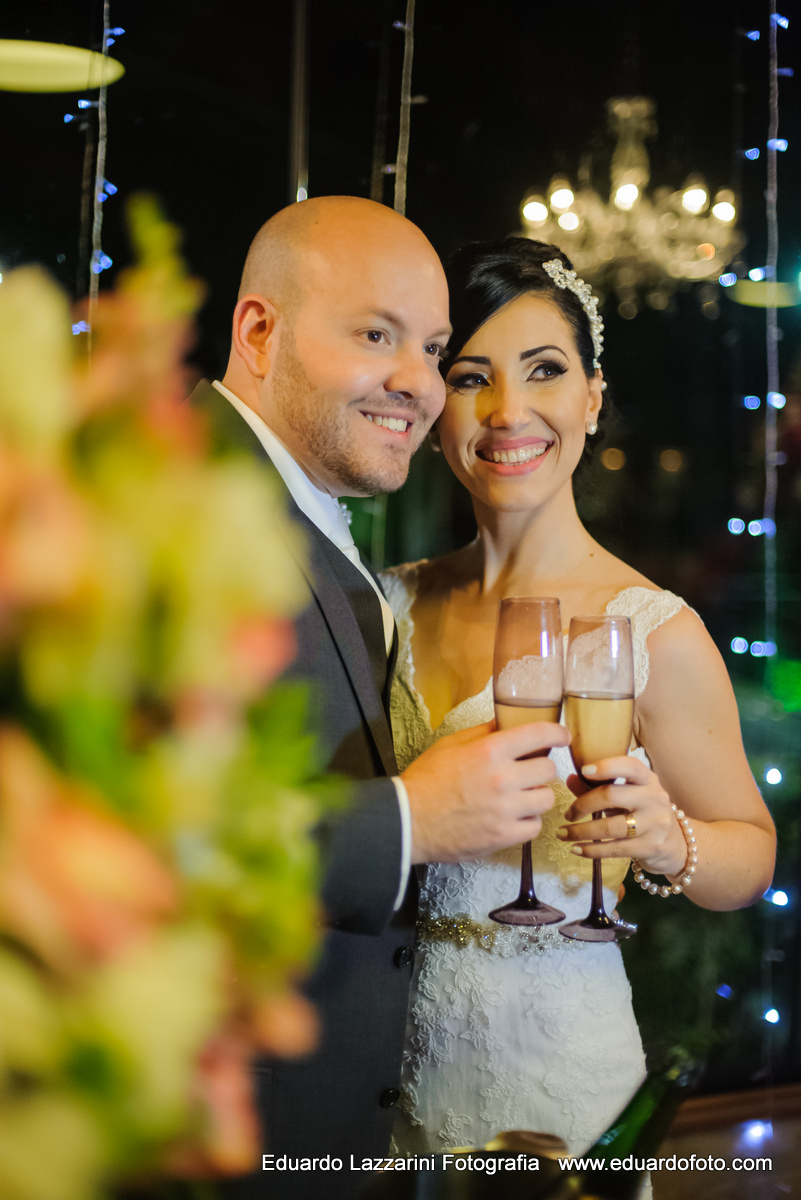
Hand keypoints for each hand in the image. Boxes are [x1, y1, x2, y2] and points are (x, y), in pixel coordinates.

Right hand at [403, 719, 570, 863]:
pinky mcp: (504, 835)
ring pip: (546, 798)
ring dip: (535, 795)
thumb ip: (482, 733)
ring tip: (518, 796)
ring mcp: (506, 810)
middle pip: (548, 769)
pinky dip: (527, 821)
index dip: (557, 733)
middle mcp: (502, 779)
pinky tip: (511, 816)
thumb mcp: (450, 745)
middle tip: (527, 771)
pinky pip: (535, 826)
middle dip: (540, 768)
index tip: (562, 736)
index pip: (538, 735)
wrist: (408, 820)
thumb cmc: (425, 782)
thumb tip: (505, 723)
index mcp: (489, 751)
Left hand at [557, 755, 686, 876]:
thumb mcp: (626, 797)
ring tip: (562, 834)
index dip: (606, 766)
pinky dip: (591, 850)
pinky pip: (614, 849)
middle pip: (611, 795)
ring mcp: (655, 824)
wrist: (676, 846)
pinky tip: (576, 849)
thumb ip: (598, 787)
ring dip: (581, 832)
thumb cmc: (643, 814)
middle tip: (567, 814)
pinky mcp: (651, 847)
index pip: (630, 766)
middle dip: (582, 805)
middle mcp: (654, 798)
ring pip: (610, 827)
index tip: (584, 770)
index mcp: (648, 780)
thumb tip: (570, 778)